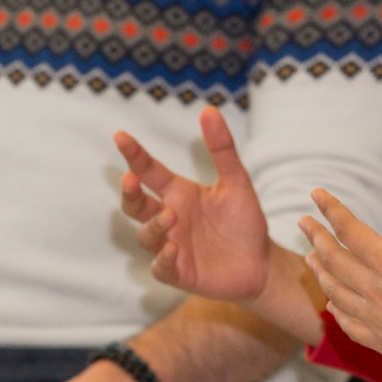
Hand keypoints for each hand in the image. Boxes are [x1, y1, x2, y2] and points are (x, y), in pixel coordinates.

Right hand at [116, 107, 270, 300]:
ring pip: (146, 235)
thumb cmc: (244, 220)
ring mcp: (171, 246)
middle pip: (136, 205)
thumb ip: (222, 148)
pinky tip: (173, 249)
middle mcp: (170, 217)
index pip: (149, 171)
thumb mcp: (236, 181)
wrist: (262, 262)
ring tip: (171, 215)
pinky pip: (161, 267)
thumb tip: (208, 109)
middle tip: (130, 179)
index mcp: (178, 193)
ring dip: (154, 225)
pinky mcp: (180, 273)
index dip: (134, 155)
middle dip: (129, 193)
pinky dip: (163, 258)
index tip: (120, 136)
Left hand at [300, 155, 381, 381]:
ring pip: (335, 290)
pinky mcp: (378, 342)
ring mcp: (372, 318)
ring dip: (320, 271)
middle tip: (302, 222)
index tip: (315, 193)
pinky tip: (332, 305)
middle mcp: (373, 289)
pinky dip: (335, 309)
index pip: (350, 229)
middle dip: (316, 237)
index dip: (331, 209)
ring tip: (309, 259)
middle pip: (334, 259)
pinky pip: (347, 322)